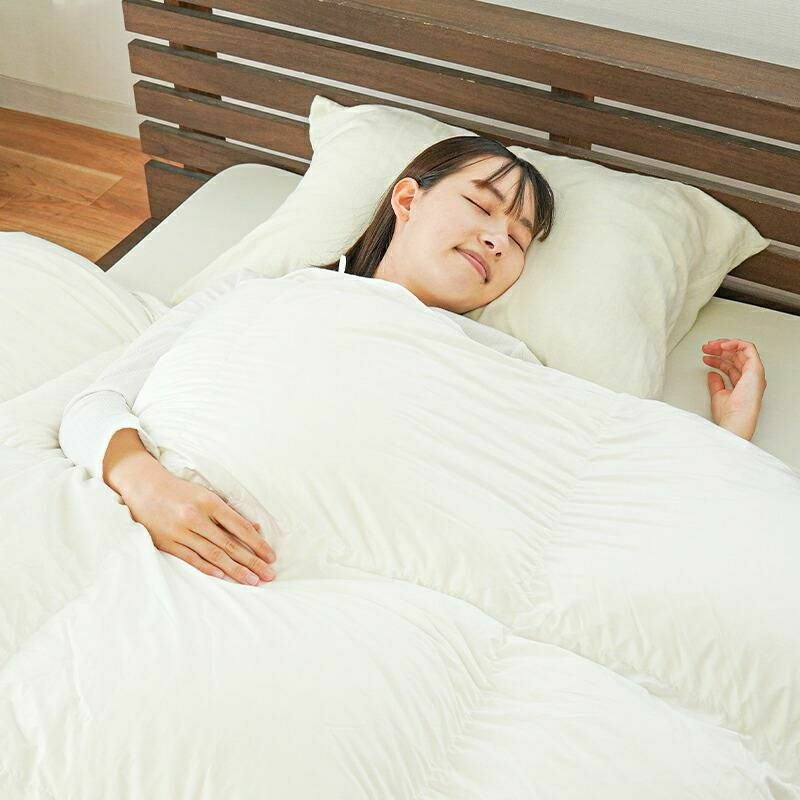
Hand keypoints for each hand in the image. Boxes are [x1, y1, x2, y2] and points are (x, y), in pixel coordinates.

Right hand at [121, 460, 276, 585]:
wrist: (145, 488)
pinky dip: (208, 568)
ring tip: (252, 581)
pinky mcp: (167, 543)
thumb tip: (256, 528)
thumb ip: (229, 513)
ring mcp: (180, 532)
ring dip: (234, 570)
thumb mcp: (207, 495)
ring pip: (213, 554)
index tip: (271, 557)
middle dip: (252, 561)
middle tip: (268, 575)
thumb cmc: (182, 492)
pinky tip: (223, 577)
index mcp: (209, 502)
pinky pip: (191, 558)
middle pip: (229, 544)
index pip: (239, 527)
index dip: (257, 543)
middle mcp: (196, 517)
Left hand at [702, 338, 766, 440]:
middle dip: (719, 350)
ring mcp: (754, 373)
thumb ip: (716, 383)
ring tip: (710, 346)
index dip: (717, 359)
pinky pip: (748, 348)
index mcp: (744, 384)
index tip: (705, 357)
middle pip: (736, 357)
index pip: (731, 366)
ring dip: (724, 345)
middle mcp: (751, 378)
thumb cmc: (729, 414)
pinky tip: (721, 345)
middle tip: (705, 348)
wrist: (735, 420)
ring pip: (742, 350)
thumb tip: (712, 374)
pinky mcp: (755, 369)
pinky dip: (735, 344)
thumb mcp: (718, 395)